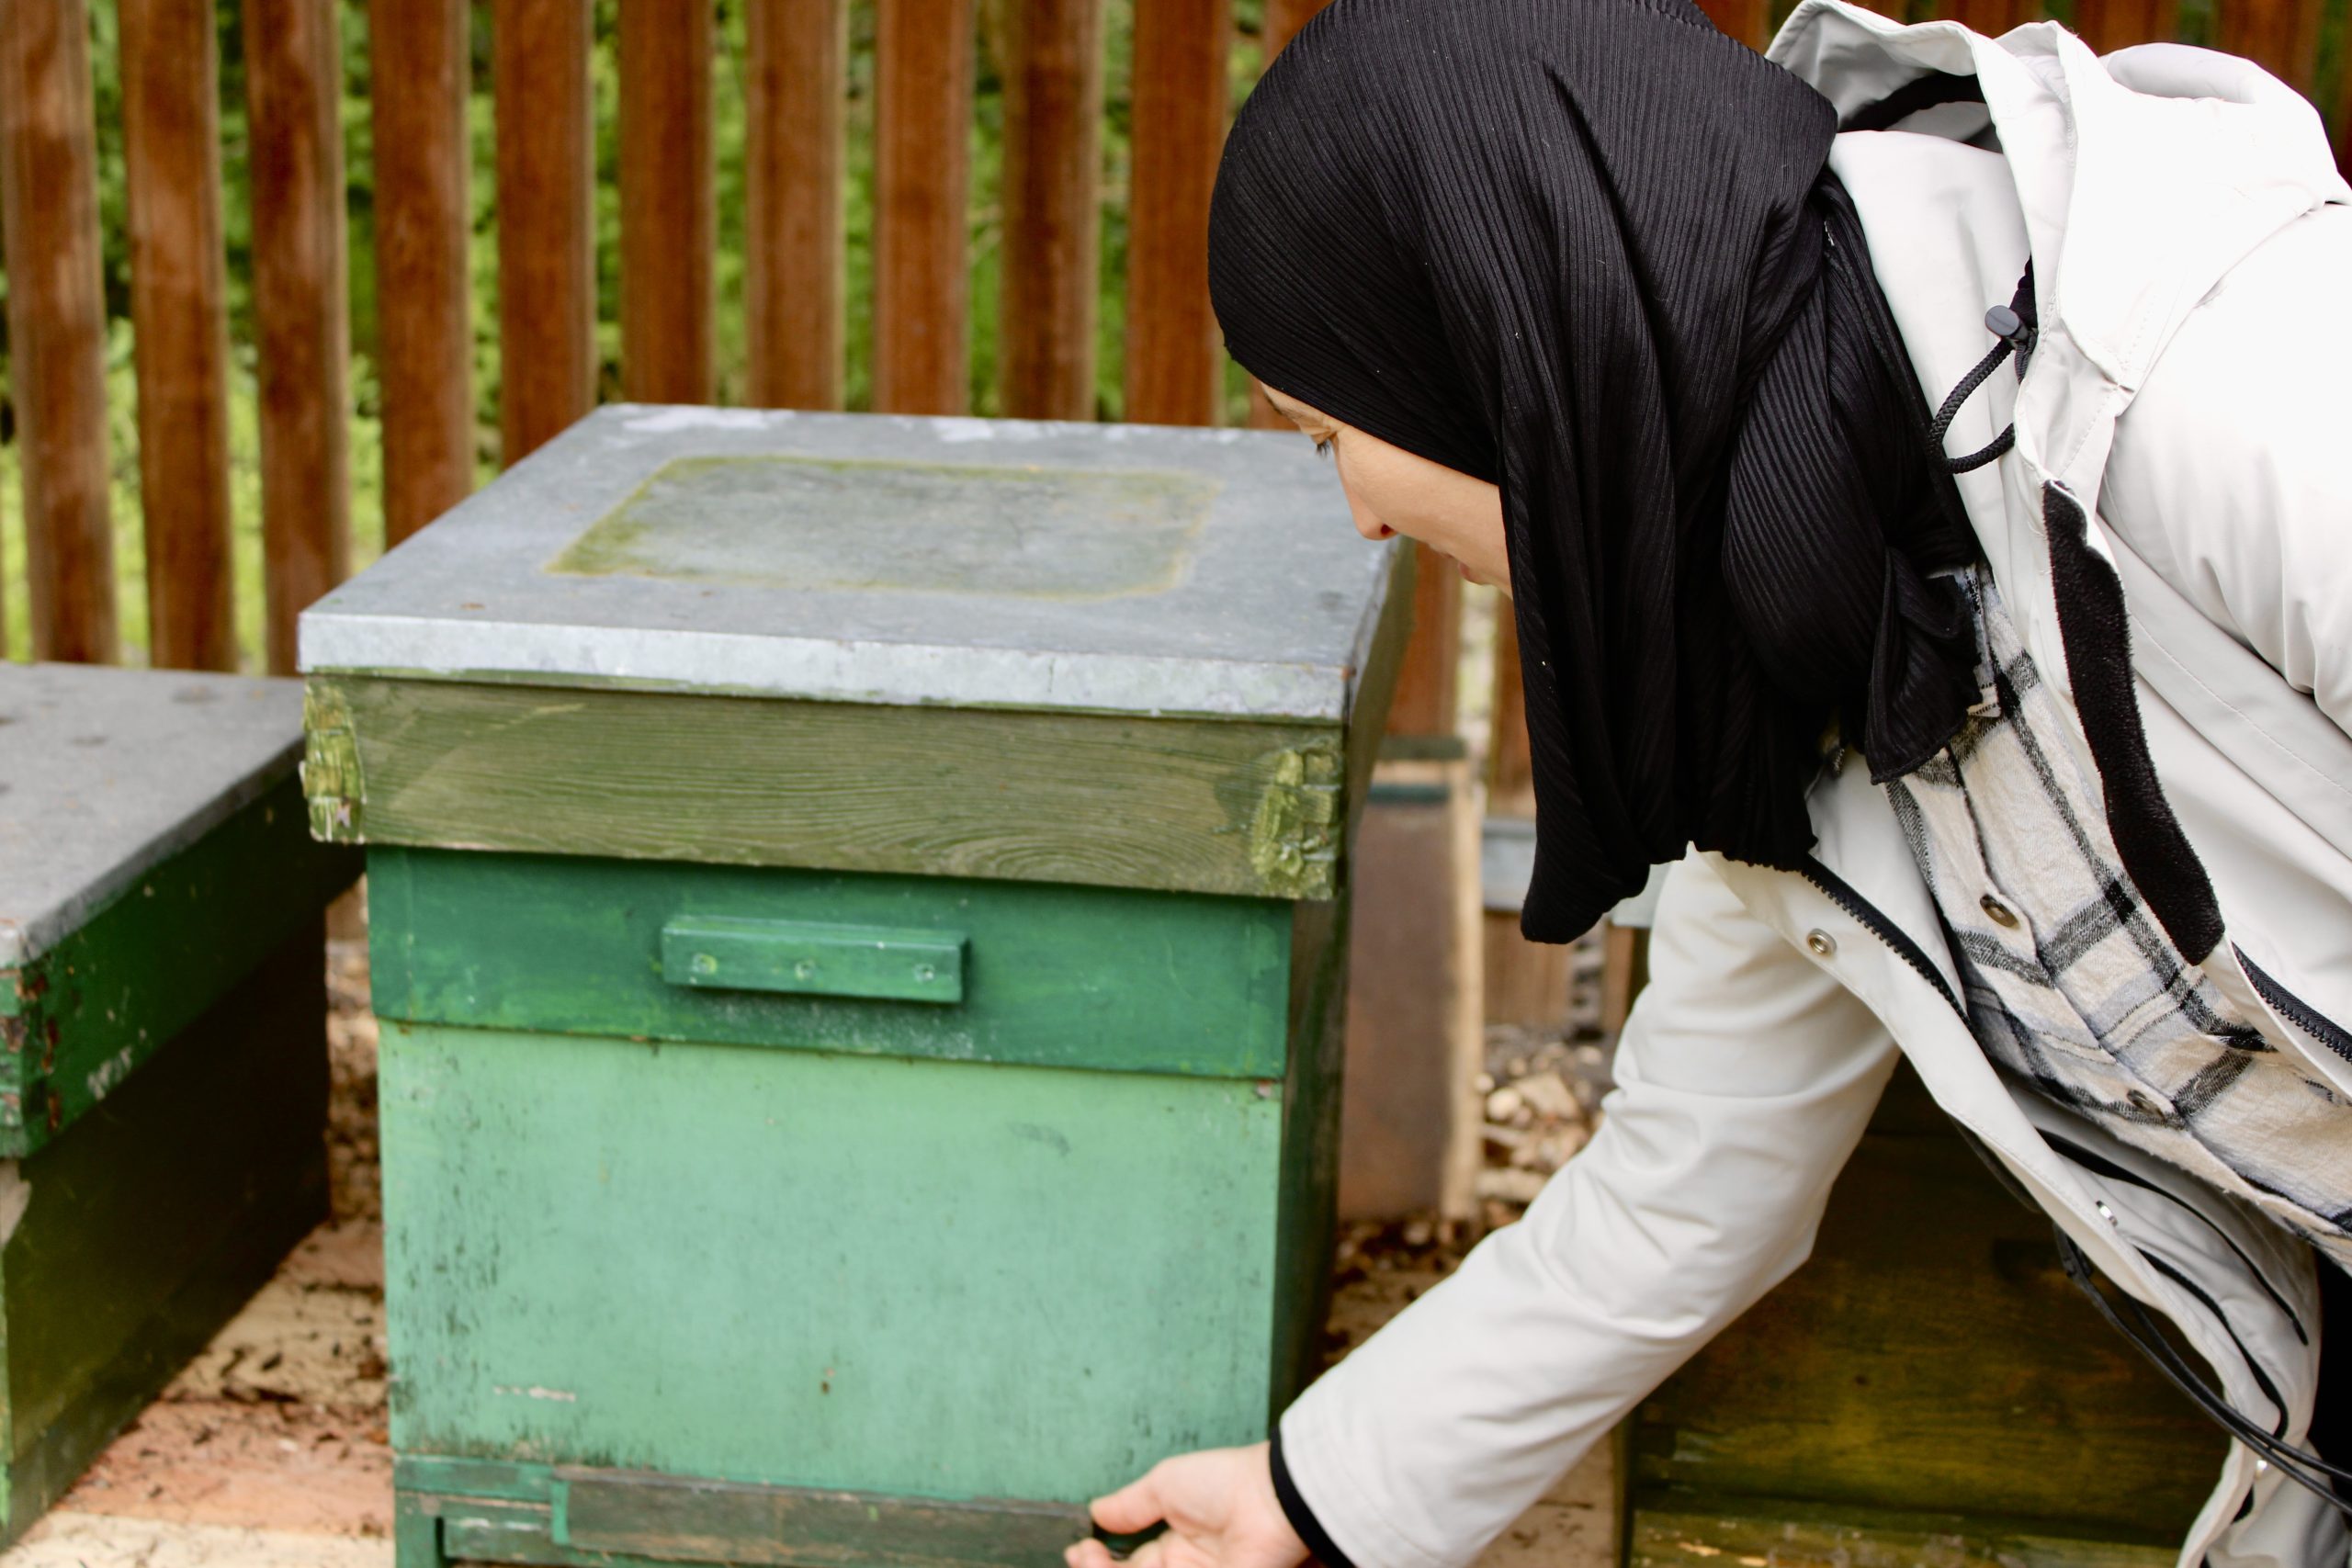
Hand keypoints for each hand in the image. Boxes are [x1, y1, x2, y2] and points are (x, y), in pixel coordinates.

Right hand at [1064, 1442, 1310, 1567]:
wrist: (1269, 1500)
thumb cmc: (1225, 1483)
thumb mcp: (1166, 1485)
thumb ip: (1130, 1505)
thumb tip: (1095, 1512)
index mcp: (1173, 1546)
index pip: (1125, 1566)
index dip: (1097, 1562)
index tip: (1079, 1548)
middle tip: (1084, 1556)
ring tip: (1092, 1559)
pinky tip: (1110, 1565)